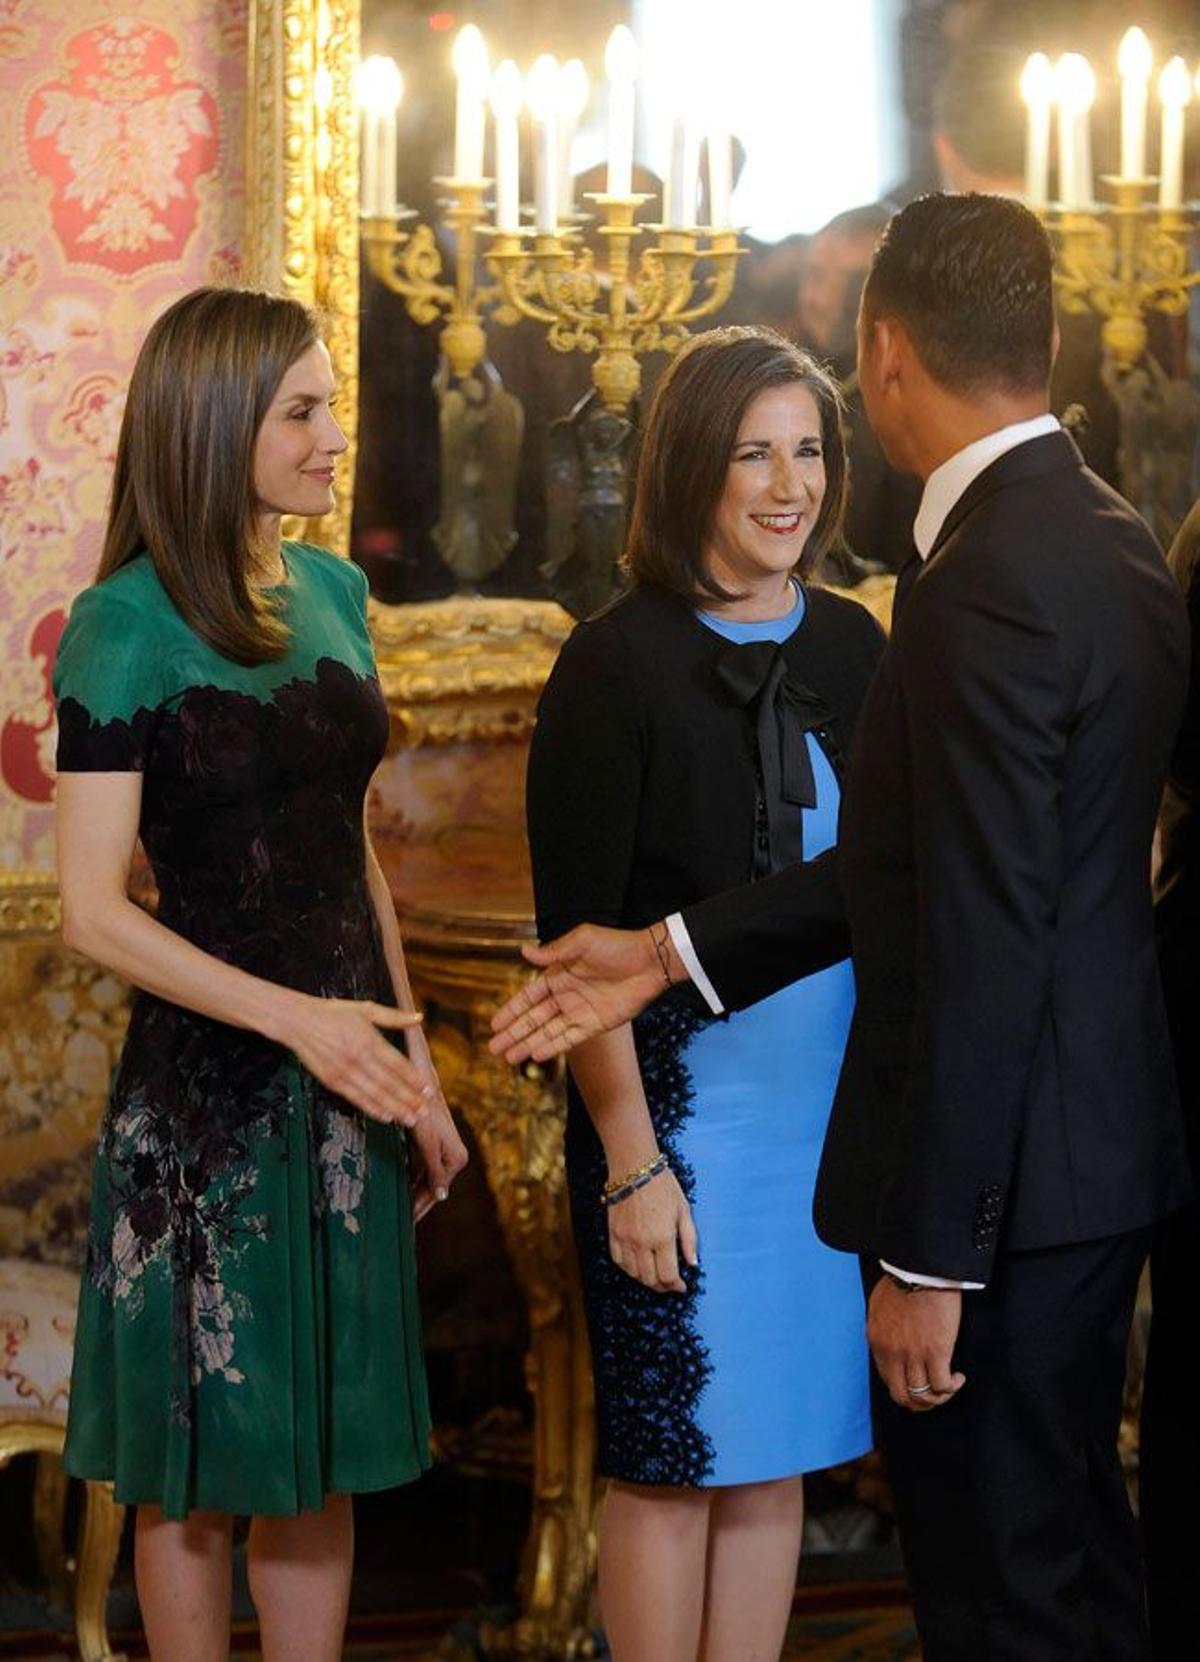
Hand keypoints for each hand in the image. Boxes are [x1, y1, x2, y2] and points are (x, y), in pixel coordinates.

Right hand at [286, 996, 429, 1126]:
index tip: (428, 1090)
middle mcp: (359, 1058)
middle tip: (425, 1112)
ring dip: (395, 1109)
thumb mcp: (365, 1009)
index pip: (398, 1064)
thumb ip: (394, 1016)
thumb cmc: (333, 1013)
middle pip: (389, 1083)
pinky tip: (386, 1117)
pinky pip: (357, 1099)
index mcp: (369, 1039)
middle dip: (409, 1099)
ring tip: (410, 1119)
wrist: (298, 1022)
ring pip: (375, 1095)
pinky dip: (373, 1109)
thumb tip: (419, 1017)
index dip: (414, 1079)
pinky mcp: (333, 1082)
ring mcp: (345, 1072)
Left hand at [409, 1079, 468, 1221]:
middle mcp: (455, 1158)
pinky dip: (416, 1184)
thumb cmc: (425, 1113)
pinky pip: (426, 1173)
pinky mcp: (436, 1148)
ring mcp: (446, 1154)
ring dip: (417, 1196)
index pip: (436, 1192)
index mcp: (456, 1159)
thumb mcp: (428, 1144)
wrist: (424, 1087)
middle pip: (434, 1189)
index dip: (421, 1209)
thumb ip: (435, 1171)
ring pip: (429, 1182)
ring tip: (404, 1215)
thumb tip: (442, 1197)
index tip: (409, 1224)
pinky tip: (407, 1194)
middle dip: (419, 1206)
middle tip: (404, 1226)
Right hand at [489, 924, 670, 1063]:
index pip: (528, 996)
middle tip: (494, 1047)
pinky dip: (553, 1046)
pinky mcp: (596, 1024)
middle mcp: (566, 995)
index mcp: (558, 974)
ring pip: (548, 1032)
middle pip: (534, 1018)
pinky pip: (570, 1038)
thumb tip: (523, 952)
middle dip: (514, 1033)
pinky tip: (536, 1054)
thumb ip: (553, 951)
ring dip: (528, 1043)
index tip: (494, 1024)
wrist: (650, 961)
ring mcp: (580, 1011)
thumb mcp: (582, 941)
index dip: (511, 1010)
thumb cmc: (617, 945)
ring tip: (508, 1057)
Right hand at [607, 1167, 697, 1293]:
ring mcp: (625, 1240)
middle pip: (650, 1279)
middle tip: (670, 1284)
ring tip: (656, 1276)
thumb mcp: (684, 1210)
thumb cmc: (663, 1186)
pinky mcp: (613, 1234)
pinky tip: (638, 1266)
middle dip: (663, 1287)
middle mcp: (642, 1243)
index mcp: (662, 1238)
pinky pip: (619, 1261)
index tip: (682, 1286)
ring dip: (646, 1280)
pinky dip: (629, 1269)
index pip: (668, 1276)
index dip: (676, 1286)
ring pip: (634, 1274)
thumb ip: (689, 1239)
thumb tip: (693, 1264)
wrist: (634, 1168)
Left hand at [867, 1278, 964, 1411]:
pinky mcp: (936, 1352)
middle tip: (933, 1395)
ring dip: (938, 1397)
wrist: (919, 1269)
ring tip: (949, 1386)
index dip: (904, 1385)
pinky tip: (958, 1377)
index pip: (887, 1379)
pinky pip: (942, 1386)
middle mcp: (892, 1354)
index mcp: (877, 1342)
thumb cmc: (902, 1281)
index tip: (918, 1379)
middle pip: (902, 1396)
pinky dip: (951, 1387)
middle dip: (919, 1403)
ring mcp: (913, 1355)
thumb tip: (890, 1342)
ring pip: (923, 1396)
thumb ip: (882, 1329)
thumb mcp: (879, 1307)